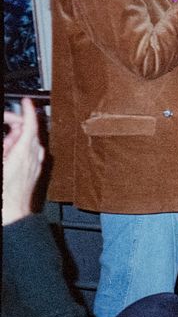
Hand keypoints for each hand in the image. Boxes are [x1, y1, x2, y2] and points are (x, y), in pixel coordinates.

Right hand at [3, 98, 44, 225]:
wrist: (12, 215)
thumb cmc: (3, 194)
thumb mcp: (0, 162)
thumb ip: (4, 146)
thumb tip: (5, 138)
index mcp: (25, 152)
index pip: (31, 125)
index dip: (29, 111)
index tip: (26, 101)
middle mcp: (35, 157)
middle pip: (31, 131)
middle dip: (19, 122)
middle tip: (6, 119)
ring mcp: (36, 164)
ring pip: (31, 142)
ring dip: (19, 135)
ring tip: (5, 137)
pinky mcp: (34, 172)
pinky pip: (30, 152)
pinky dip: (21, 146)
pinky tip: (9, 152)